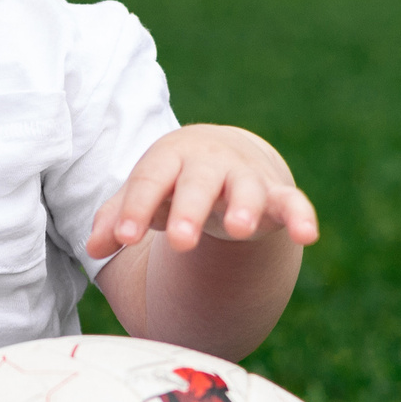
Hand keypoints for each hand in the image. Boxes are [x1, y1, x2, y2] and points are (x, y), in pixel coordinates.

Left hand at [85, 124, 318, 258]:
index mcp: (169, 158)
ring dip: (245, 207)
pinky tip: (307, 235)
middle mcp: (209, 163)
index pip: (149, 181)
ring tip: (239, 229)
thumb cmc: (171, 181)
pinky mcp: (276, 195)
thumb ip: (118, 219)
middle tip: (180, 241)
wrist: (220, 154)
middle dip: (189, 210)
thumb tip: (93, 247)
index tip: (122, 239)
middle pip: (198, 184)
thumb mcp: (144, 196)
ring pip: (247, 190)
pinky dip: (301, 216)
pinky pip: (293, 203)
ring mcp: (245, 177)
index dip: (134, 209)